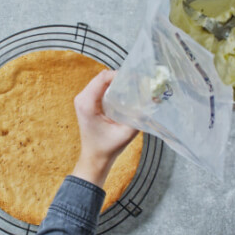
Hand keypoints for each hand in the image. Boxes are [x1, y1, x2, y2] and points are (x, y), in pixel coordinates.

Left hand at [71, 70, 137, 187]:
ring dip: (117, 82)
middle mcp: (82, 98)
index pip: (103, 78)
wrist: (94, 158)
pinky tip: (125, 94)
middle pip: (103, 77)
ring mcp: (83, 99)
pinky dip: (113, 88)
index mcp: (87, 103)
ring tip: (133, 88)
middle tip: (138, 83)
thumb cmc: (107, 148)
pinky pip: (101, 88)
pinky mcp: (87, 102)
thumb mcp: (126, 132)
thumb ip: (139, 116)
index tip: (137, 79)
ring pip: (102, 81)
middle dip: (121, 78)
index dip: (121, 75)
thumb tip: (152, 99)